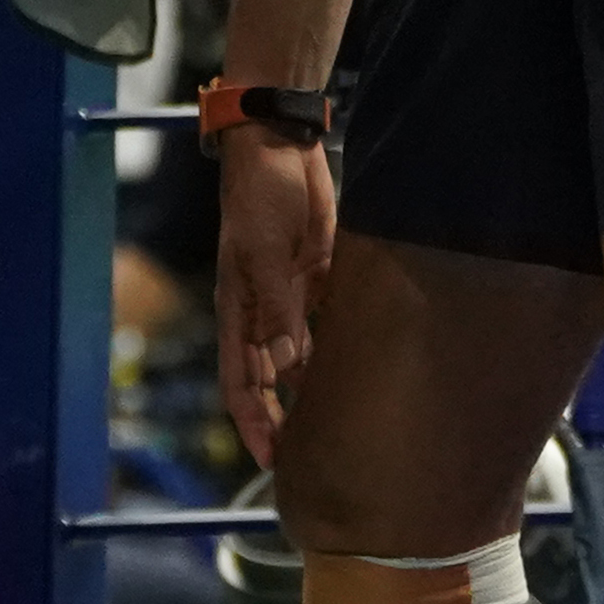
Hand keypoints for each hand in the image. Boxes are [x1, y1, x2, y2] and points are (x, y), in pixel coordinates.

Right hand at [216, 129, 336, 466]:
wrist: (281, 144)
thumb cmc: (258, 195)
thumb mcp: (262, 252)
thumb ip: (278, 309)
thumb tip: (287, 365)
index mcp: (237, 311)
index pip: (239, 381)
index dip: (252, 422)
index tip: (271, 459)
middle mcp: (263, 311)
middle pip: (271, 379)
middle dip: (285, 419)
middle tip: (313, 458)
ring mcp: (292, 296)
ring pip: (302, 356)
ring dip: (318, 387)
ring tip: (346, 424)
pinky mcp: (318, 277)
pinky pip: (329, 323)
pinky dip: (341, 347)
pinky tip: (366, 368)